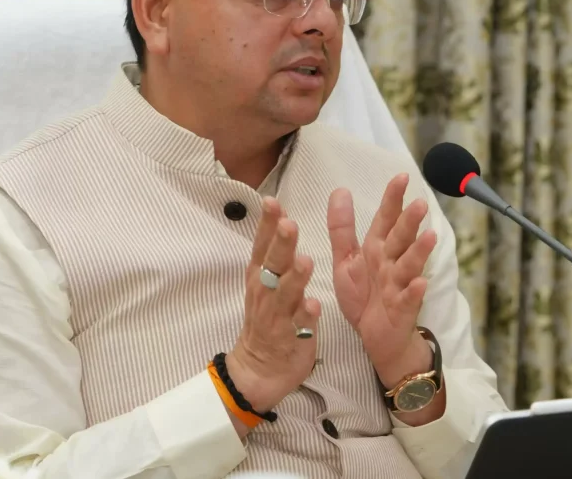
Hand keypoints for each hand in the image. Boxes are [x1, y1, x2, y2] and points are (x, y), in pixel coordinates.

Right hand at [226, 197, 320, 415]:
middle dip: (280, 245)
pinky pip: (300, 327)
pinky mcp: (291, 340)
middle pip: (272, 265)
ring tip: (306, 261)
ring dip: (295, 278)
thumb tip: (282, 220)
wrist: (258, 370)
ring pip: (286, 295)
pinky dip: (306, 317)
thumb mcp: (265, 283)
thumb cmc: (267, 319)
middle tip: (289, 224)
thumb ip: (275, 254)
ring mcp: (276, 317)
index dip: (266, 224)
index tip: (272, 201)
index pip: (262, 246)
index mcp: (259, 277)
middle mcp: (265, 294)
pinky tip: (313, 307)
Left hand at [327, 173, 436, 386]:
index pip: (385, 219)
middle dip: (410, 222)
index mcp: (376, 249)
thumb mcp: (346, 260)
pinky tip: (421, 282)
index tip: (401, 177)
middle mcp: (390, 263)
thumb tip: (340, 190)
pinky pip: (409, 298)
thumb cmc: (364, 295)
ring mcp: (399, 285)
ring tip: (430, 236)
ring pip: (409, 264)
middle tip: (420, 203)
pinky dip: (415, 290)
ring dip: (419, 251)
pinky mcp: (402, 308)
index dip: (392, 199)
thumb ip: (342, 228)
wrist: (374, 336)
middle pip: (400, 239)